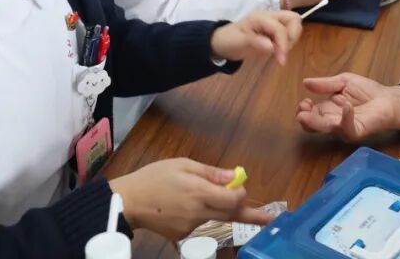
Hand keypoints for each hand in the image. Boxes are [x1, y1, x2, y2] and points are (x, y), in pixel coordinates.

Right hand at [109, 159, 272, 239]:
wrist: (128, 202)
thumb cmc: (154, 177)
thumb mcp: (182, 164)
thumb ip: (210, 172)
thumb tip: (234, 175)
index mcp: (199, 192)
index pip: (233, 199)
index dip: (241, 194)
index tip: (241, 187)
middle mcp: (199, 212)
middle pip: (232, 214)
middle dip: (251, 214)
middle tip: (271, 217)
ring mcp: (191, 226)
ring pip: (214, 217)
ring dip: (216, 207)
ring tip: (191, 194)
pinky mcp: (182, 235)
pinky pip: (199, 223)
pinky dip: (198, 213)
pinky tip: (179, 205)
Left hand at [210, 10, 301, 65]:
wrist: (222, 42)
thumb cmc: (229, 41)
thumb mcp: (238, 43)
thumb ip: (254, 43)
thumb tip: (271, 46)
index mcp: (260, 18)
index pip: (280, 28)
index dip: (283, 44)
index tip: (281, 61)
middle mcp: (270, 17)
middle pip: (294, 19)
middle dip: (293, 36)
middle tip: (282, 51)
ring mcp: (273, 23)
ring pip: (294, 25)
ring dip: (291, 39)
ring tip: (278, 51)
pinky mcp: (275, 30)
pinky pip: (289, 32)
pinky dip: (287, 41)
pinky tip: (276, 50)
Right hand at [297, 74, 399, 140]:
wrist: (388, 98)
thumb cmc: (367, 91)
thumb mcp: (343, 82)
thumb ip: (325, 84)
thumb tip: (305, 82)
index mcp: (327, 109)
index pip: (309, 115)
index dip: (303, 110)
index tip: (305, 101)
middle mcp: (332, 121)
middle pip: (313, 126)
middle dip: (304, 118)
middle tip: (303, 109)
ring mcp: (344, 128)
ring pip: (325, 129)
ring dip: (315, 121)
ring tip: (308, 111)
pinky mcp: (357, 131)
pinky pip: (347, 129)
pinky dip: (344, 117)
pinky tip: (345, 105)